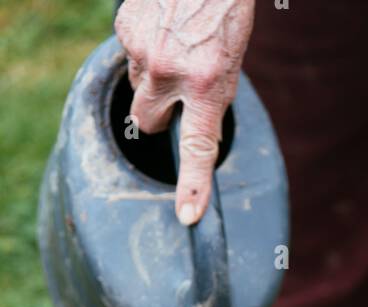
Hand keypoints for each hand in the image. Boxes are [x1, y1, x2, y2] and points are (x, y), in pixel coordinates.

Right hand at [115, 0, 255, 224]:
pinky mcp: (126, 29)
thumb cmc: (224, 15)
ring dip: (151, 80)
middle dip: (157, 117)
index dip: (193, 186)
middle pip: (146, 123)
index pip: (198, 149)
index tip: (188, 216)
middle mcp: (172, 72)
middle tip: (174, 97)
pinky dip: (143, 50)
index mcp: (208, 85)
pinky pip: (128, 56)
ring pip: (137, 89)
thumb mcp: (231, 65)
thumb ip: (211, 101)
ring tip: (174, 51)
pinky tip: (161, 30)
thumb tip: (192, 130)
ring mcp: (145, 51)